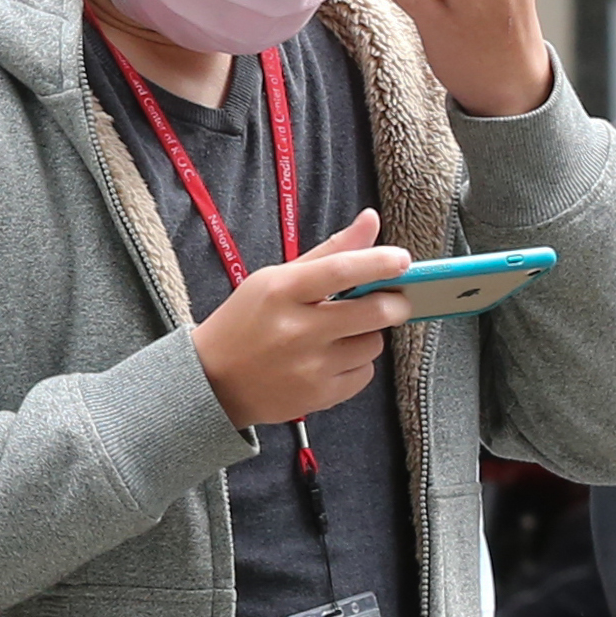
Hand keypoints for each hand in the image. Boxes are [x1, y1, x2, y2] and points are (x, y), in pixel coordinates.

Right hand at [190, 209, 409, 427]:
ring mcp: (308, 367)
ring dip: (367, 335)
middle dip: (394, 303)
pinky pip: (364, 374)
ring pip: (372, 344)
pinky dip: (357, 364)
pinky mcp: (317, 395)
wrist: (212, 382)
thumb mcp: (275, 280)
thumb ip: (329, 253)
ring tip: (342, 335)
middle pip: (372, 312)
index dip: (379, 262)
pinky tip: (333, 359)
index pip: (341, 270)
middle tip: (393, 301)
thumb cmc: (246, 323)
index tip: (403, 260)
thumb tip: (371, 221)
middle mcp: (295, 330)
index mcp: (281, 291)